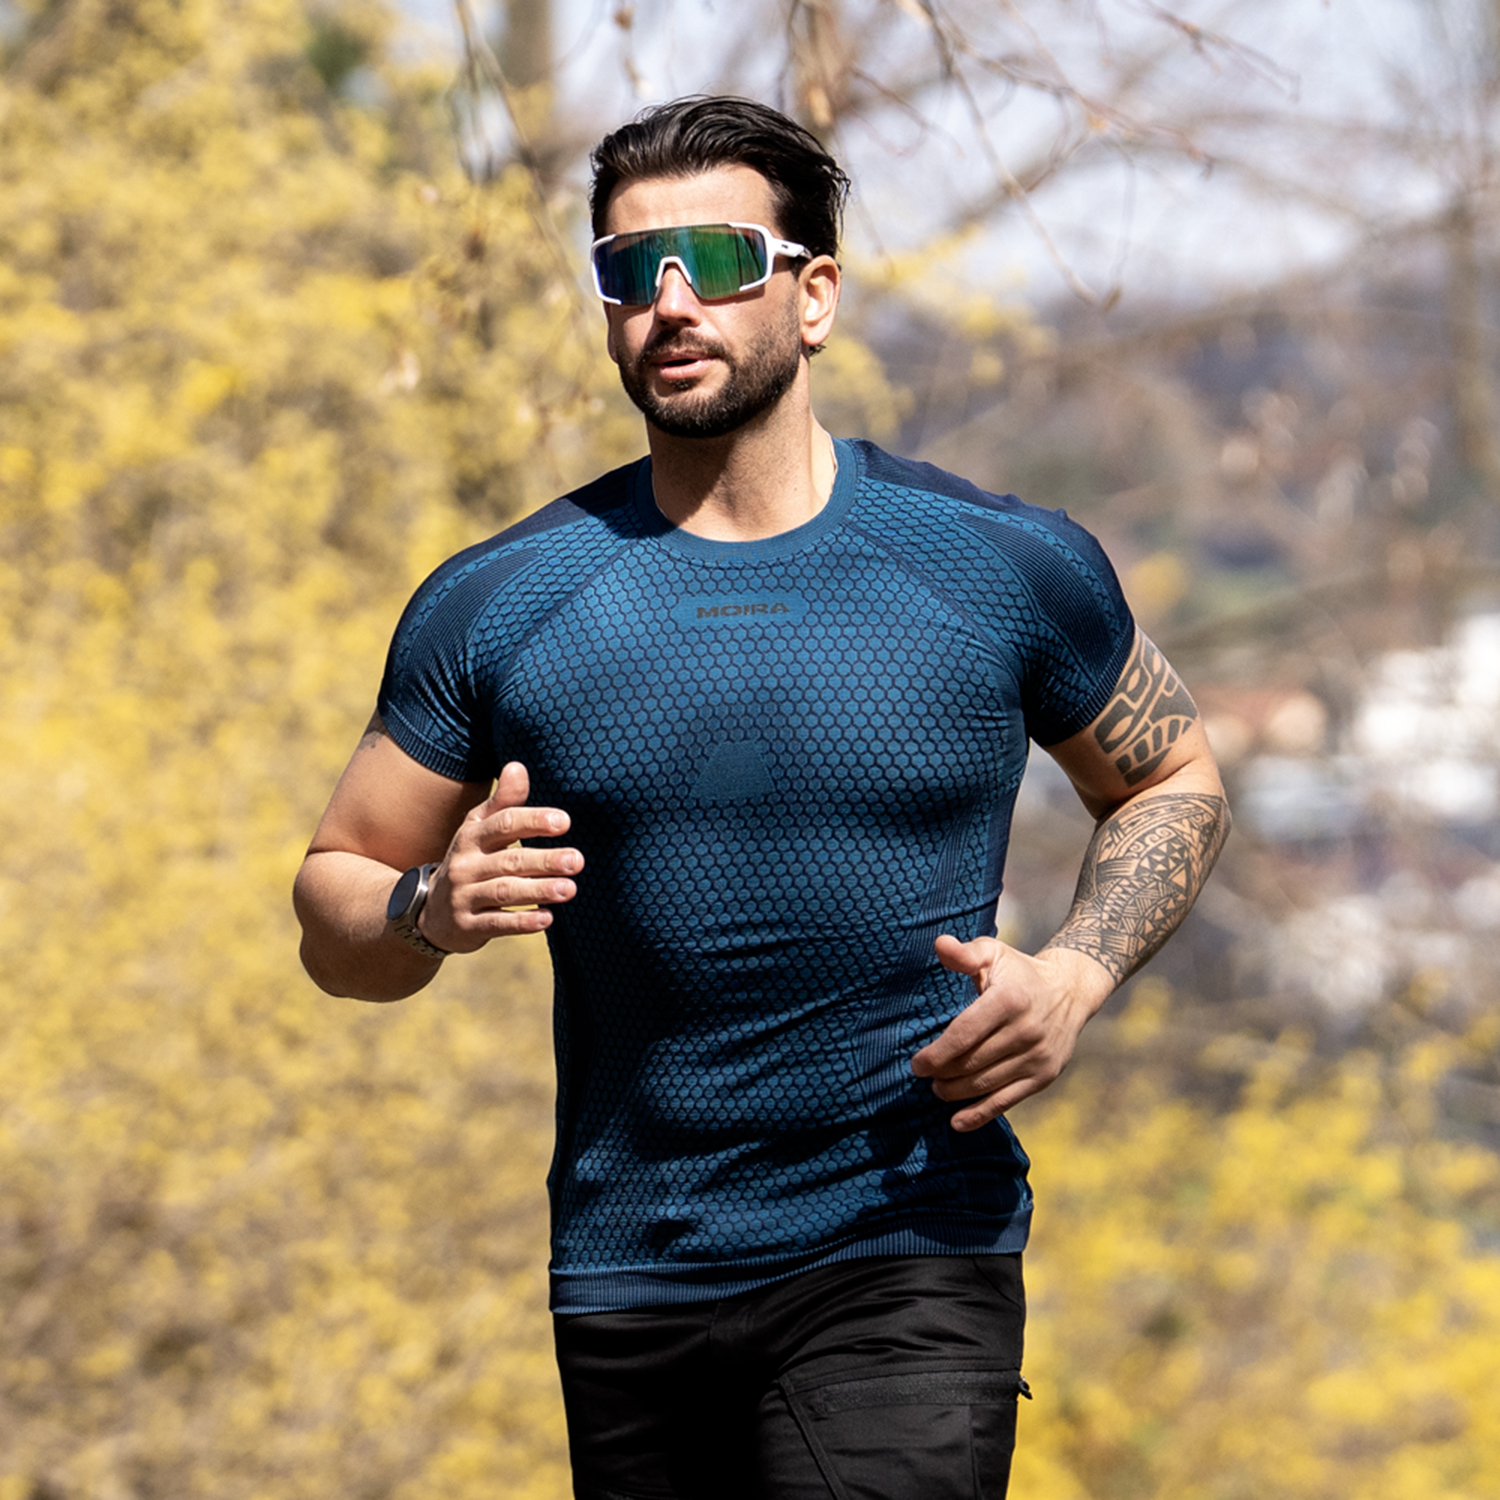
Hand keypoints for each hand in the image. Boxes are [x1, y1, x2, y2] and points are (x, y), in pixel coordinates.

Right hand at [418, 762, 582, 953]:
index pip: (504, 824)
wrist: (431, 912)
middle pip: (509, 860)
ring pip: (504, 892)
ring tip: (569, 889)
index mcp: (472, 837)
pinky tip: (547, 919)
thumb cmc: (469, 862)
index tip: (564, 822)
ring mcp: (463, 896)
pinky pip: (496, 924)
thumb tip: (518, 766)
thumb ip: (503, 802)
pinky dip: (522, 922)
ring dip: (538, 890)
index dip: (533, 821)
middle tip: (576, 860)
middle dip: (545, 860)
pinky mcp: (467, 926)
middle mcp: (465, 865)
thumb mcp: (478, 829)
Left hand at [910, 935, 1108, 1130]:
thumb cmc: (1019, 972)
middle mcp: (1026, 1031)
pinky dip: (980, 1114)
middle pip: (972, 1062)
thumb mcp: (994, 953)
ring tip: (938, 1089)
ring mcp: (1037, 1057)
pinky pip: (1007, 1101)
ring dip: (956, 1092)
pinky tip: (957, 1122)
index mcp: (1009, 1000)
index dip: (937, 1053)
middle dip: (942, 1074)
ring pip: (986, 1084)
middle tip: (925, 1076)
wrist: (1070, 991)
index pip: (965, 1034)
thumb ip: (965, 953)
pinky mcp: (1044, 1076)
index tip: (917, 1064)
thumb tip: (939, 944)